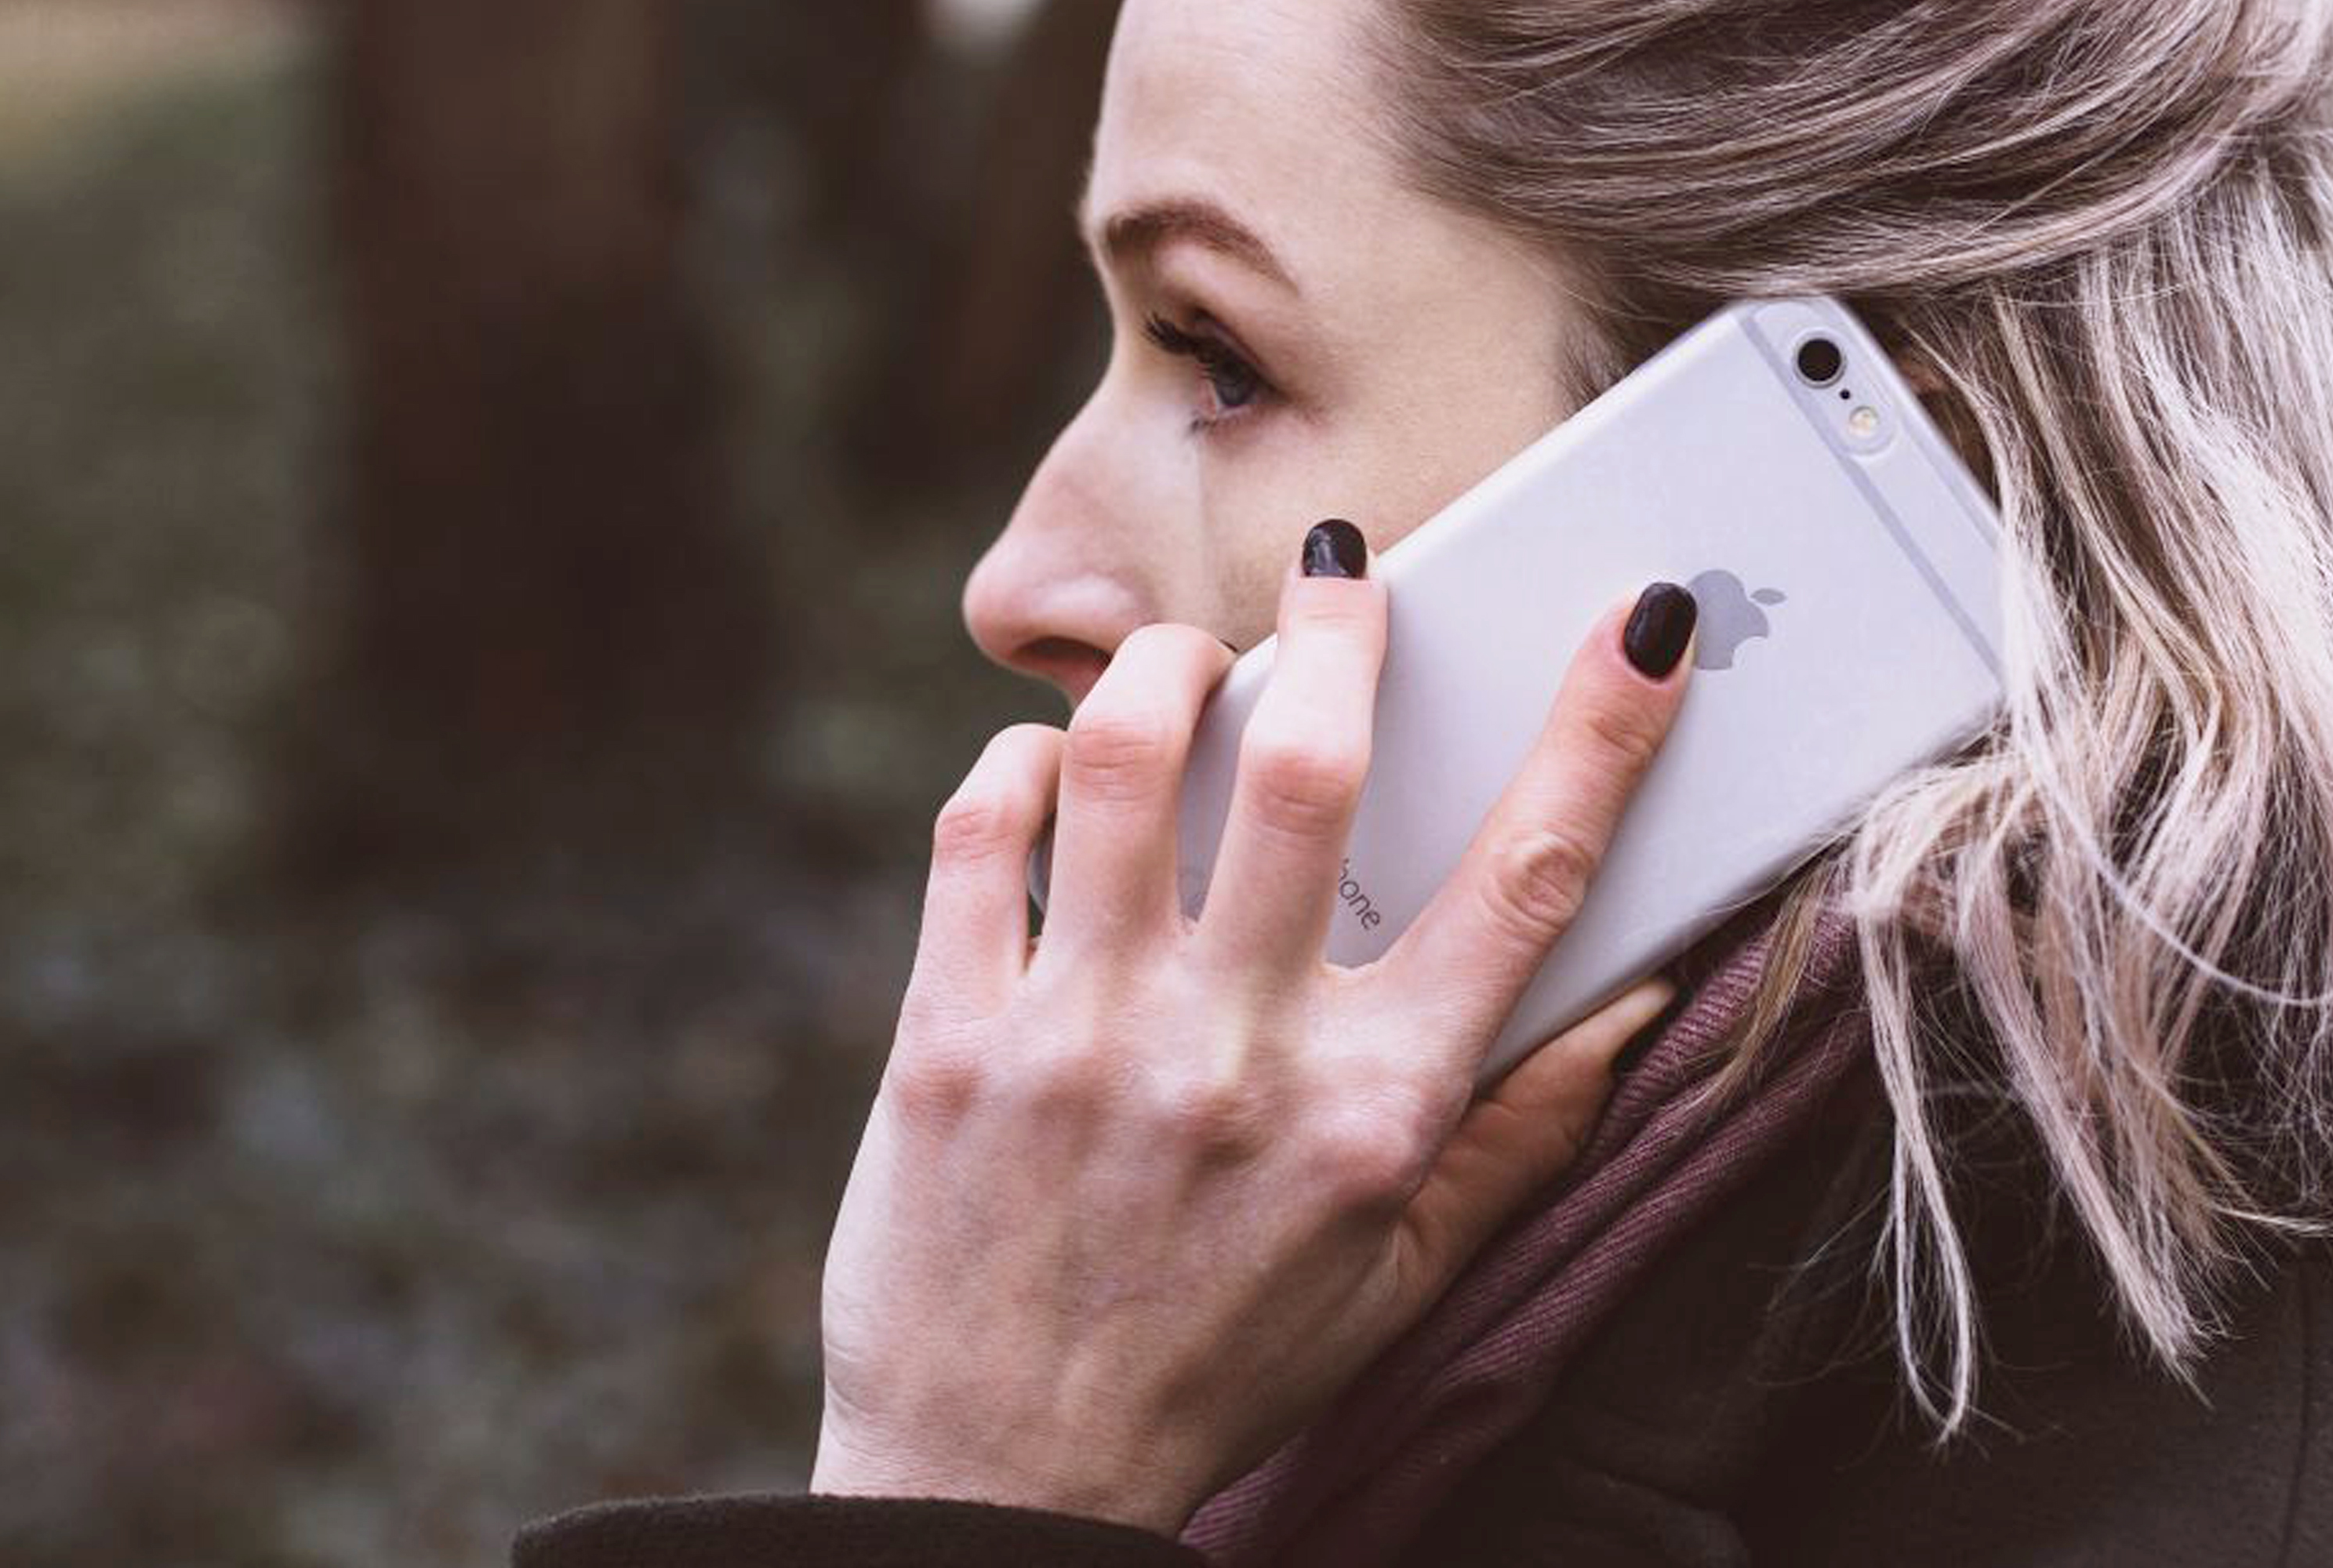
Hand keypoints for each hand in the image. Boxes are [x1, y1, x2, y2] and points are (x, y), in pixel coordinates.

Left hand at [812, 531, 1696, 1532]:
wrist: (999, 1481)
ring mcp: (1081, 1040)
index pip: (1527, 883)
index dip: (1602, 731)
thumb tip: (1640, 991)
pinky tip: (1048, 767)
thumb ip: (1526, 1129)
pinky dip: (1017, 761)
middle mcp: (1235, 1058)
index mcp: (1376, 1113)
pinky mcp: (948, 1039)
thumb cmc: (1223, 1365)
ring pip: (1120, 761)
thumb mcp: (1406, 1274)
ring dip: (1167, 671)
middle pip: (1309, 772)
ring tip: (1191, 664)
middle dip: (1344, 633)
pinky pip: (979, 832)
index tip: (1647, 619)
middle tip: (1347, 576)